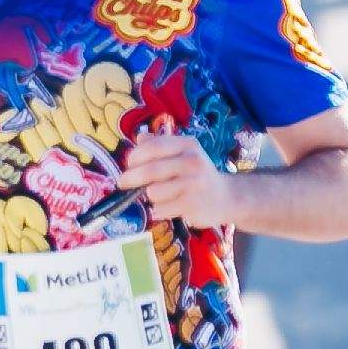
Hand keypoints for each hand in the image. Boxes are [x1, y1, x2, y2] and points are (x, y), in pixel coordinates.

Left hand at [115, 129, 243, 230]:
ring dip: (149, 196)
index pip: (153, 146)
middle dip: (131, 177)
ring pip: (153, 192)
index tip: (128, 164)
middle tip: (122, 182)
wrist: (225, 197)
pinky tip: (169, 206)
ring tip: (160, 196)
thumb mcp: (182, 154)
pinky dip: (158, 210)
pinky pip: (161, 209)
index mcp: (187, 145)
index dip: (135, 156)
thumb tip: (139, 138)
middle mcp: (192, 162)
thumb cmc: (196, 175)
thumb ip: (159, 145)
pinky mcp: (192, 204)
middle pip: (150, 170)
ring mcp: (194, 184)